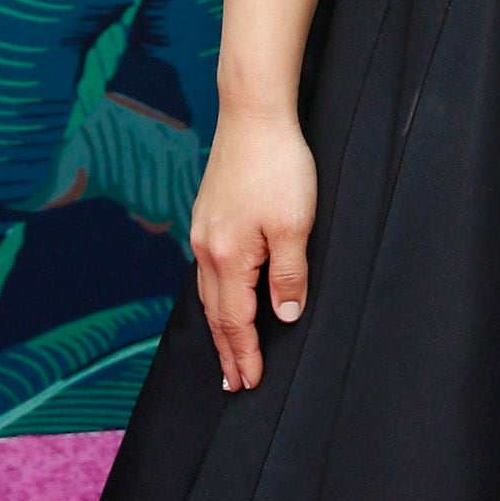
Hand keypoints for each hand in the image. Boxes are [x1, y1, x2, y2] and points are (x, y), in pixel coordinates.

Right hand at [190, 105, 317, 390]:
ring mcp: (204, 232)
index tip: (249, 383)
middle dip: (226, 352)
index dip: (245, 354)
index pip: (236, 320)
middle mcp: (208, 248)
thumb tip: (284, 316)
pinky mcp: (208, 217)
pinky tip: (223, 301)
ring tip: (227, 353)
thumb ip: (289, 275)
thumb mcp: (295, 225)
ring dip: (220, 327)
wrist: (253, 115)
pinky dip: (217, 298)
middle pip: (216, 314)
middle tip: (233, 384)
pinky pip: (209, 272)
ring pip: (209, 294)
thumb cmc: (279, 166)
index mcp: (229, 256)